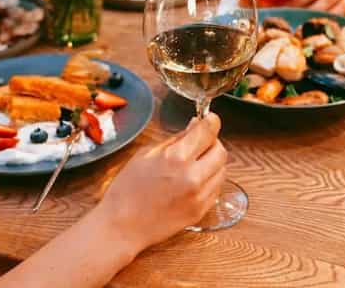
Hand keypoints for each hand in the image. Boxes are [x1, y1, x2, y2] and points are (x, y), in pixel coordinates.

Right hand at [97, 112, 227, 249]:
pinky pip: (216, 189)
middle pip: (220, 151)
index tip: (210, 119)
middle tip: (200, 144)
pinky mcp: (200, 211)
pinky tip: (192, 181)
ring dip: (212, 163)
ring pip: (222, 170)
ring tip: (194, 165)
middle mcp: (193, 177)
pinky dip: (209, 181)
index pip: (208, 131)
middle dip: (212, 143)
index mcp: (176, 158)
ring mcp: (199, 196)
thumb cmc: (127, 190)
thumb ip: (174, 140)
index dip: (211, 121)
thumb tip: (193, 127)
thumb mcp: (145, 155)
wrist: (122, 226)